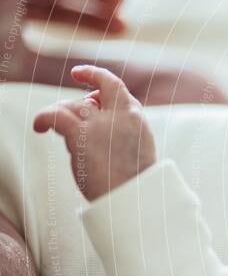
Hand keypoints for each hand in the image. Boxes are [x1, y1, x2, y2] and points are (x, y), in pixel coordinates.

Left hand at [33, 66, 155, 200]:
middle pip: (97, 91)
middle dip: (80, 96)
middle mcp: (122, 116)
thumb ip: (124, 130)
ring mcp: (101, 124)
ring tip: (51, 125)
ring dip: (61, 112)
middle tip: (69, 108)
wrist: (134, 199)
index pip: (117, 88)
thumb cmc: (135, 183)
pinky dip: (44, 117)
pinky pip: (55, 115)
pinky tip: (40, 127)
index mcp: (138, 119)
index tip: (82, 75)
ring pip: (73, 104)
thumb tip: (98, 120)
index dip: (97, 78)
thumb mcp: (139, 149)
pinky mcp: (82, 137)